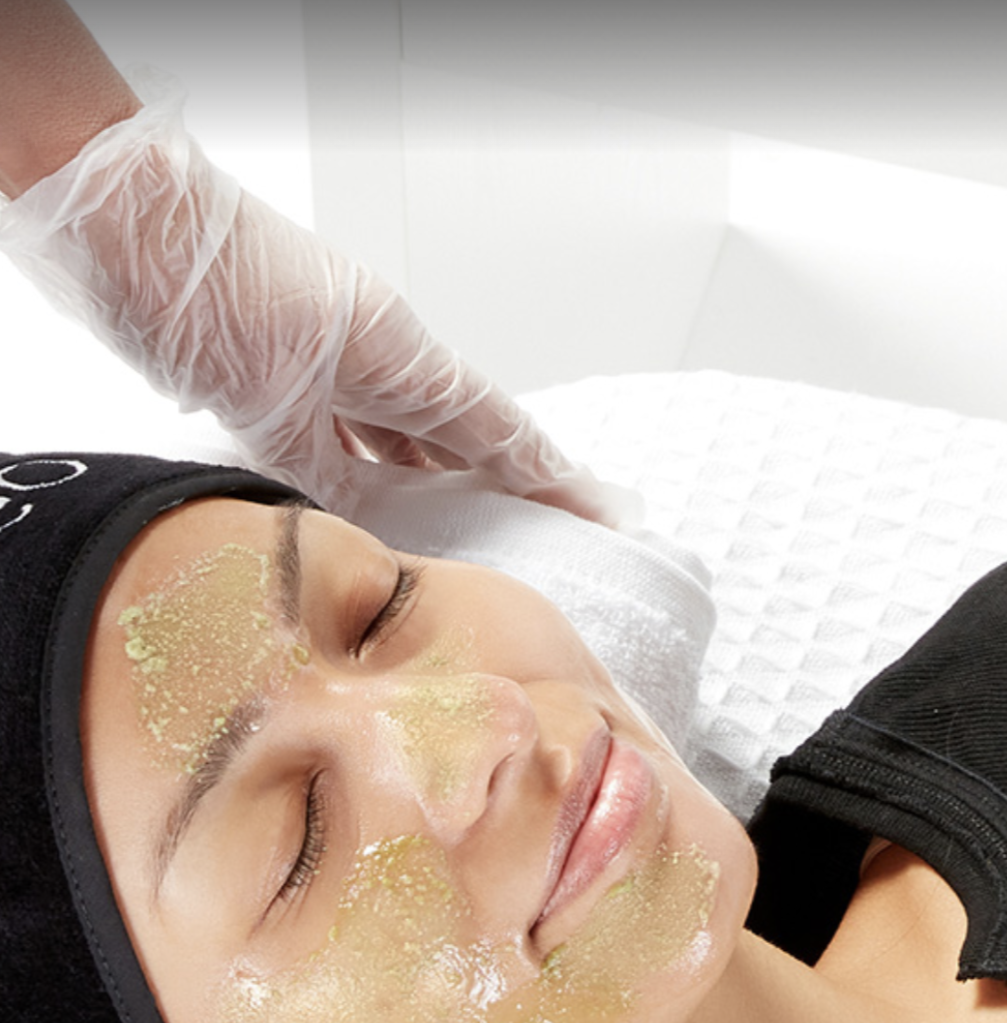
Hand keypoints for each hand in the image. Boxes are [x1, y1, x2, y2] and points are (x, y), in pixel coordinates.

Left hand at [0, 70, 636, 528]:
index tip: (604, 514)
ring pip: (404, 436)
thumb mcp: (277, 409)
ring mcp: (337, 356)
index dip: (555, 480)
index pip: (500, 432)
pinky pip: (351, 430)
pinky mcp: (290, 364)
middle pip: (462, 435)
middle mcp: (379, 354)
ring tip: (469, 542)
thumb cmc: (207, 292)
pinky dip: (368, 470)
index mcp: (400, 356)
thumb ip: (328, 474)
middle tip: (548, 540)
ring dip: (433, 485)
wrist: (129, 223)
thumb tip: (363, 525)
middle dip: (505, 489)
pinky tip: (373, 507)